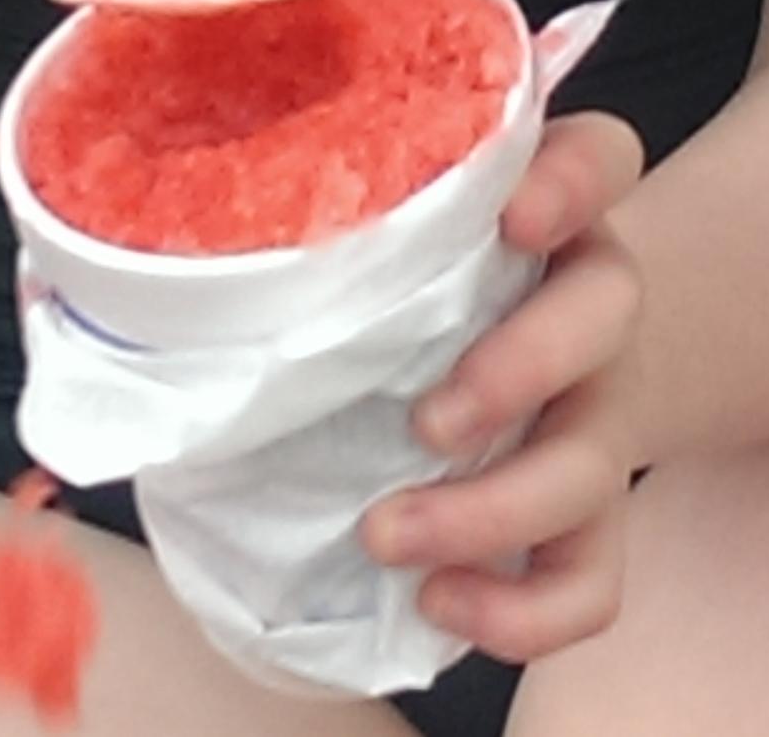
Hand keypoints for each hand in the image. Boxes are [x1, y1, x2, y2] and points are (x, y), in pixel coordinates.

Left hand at [362, 110, 644, 661]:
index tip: (512, 219)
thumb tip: (156, 271)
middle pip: (611, 308)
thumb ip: (326, 222)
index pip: (600, 157)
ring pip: (597, 462)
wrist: (526, 365)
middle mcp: (588, 298)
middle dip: (523, 369)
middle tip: (426, 422)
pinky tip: (438, 603)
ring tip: (384, 535)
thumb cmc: (415, 282)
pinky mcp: (596, 514)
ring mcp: (601, 408)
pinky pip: (593, 578)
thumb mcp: (390, 229)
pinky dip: (523, 611)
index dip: (574, 183)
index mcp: (543, 206)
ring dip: (493, 511)